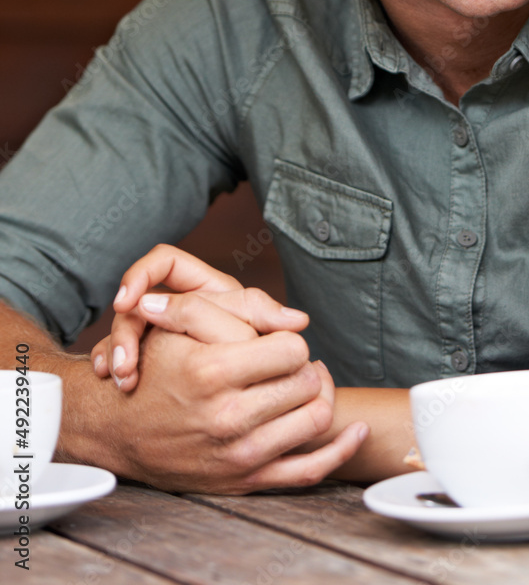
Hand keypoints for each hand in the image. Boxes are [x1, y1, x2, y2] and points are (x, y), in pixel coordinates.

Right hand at [92, 244, 305, 391]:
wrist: (225, 389)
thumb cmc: (247, 349)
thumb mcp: (252, 328)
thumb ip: (266, 318)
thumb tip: (299, 321)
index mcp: (201, 288)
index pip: (163, 260)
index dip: (143, 273)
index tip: (130, 301)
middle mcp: (174, 303)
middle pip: (136, 302)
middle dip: (127, 329)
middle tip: (124, 361)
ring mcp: (153, 328)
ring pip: (122, 329)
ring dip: (117, 352)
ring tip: (121, 378)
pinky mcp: (141, 354)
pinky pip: (113, 354)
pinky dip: (108, 365)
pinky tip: (111, 382)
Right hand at [98, 323, 366, 492]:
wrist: (116, 430)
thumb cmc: (154, 370)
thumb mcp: (179, 326)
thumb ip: (235, 307)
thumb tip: (300, 318)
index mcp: (213, 372)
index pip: (292, 349)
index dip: (288, 342)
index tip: (274, 344)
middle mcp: (228, 417)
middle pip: (306, 383)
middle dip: (303, 368)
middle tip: (289, 364)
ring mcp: (239, 454)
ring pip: (315, 419)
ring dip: (318, 396)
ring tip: (302, 385)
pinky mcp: (246, 480)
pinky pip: (310, 471)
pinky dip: (341, 450)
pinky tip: (356, 430)